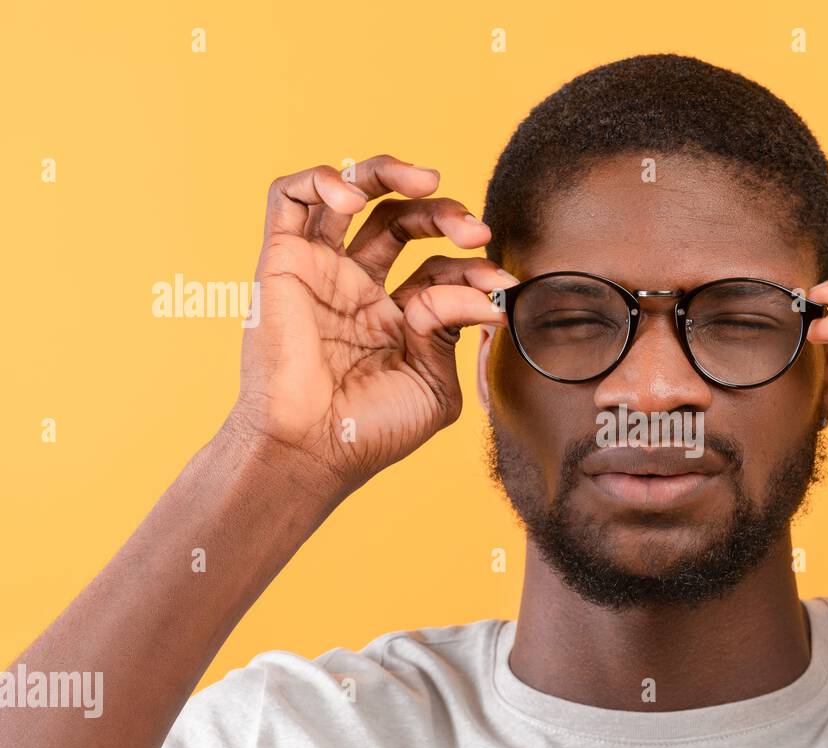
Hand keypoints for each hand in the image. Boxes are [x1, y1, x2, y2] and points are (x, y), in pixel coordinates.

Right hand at [226, 154, 516, 497]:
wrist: (310, 449)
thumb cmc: (370, 431)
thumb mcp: (434, 384)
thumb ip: (455, 330)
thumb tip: (484, 292)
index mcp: (397, 317)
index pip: (440, 268)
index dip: (474, 270)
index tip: (501, 287)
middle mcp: (358, 288)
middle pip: (402, 221)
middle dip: (445, 214)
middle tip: (474, 230)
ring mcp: (321, 272)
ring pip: (351, 193)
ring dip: (391, 173)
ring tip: (427, 181)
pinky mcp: (281, 261)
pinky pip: (288, 197)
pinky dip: (321, 179)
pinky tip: (355, 198)